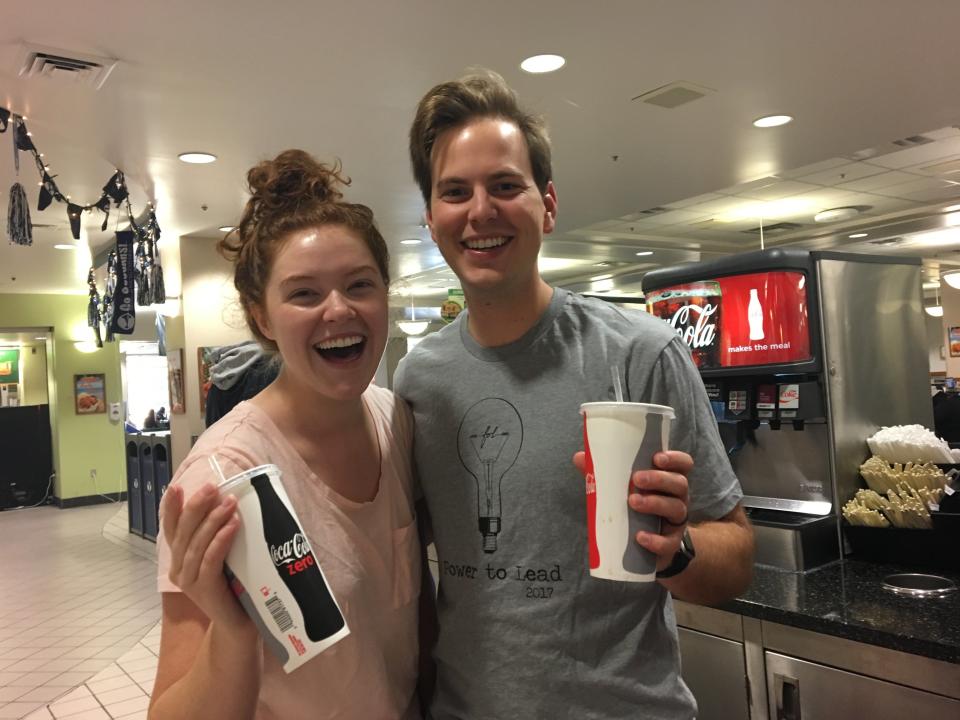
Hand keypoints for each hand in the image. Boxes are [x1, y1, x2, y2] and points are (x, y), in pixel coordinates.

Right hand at [160, 483, 250, 629]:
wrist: (239, 622)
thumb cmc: (233, 585)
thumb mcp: (221, 555)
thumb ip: (217, 535)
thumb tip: (229, 500)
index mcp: (179, 558)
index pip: (172, 528)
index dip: (172, 508)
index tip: (175, 487)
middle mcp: (178, 569)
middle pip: (183, 532)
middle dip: (197, 506)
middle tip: (212, 487)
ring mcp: (189, 581)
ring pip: (197, 544)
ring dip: (213, 520)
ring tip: (229, 502)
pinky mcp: (204, 591)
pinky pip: (210, 560)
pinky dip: (220, 540)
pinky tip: (232, 525)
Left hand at [573, 450, 691, 572]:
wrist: (644, 546)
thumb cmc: (633, 507)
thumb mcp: (621, 488)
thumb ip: (603, 473)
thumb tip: (579, 457)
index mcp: (668, 479)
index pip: (683, 464)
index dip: (674, 459)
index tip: (657, 458)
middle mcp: (677, 497)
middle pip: (680, 483)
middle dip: (659, 479)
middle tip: (636, 479)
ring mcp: (676, 521)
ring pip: (676, 508)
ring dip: (655, 503)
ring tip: (632, 502)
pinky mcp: (671, 544)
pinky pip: (668, 542)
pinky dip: (655, 539)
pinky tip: (639, 537)